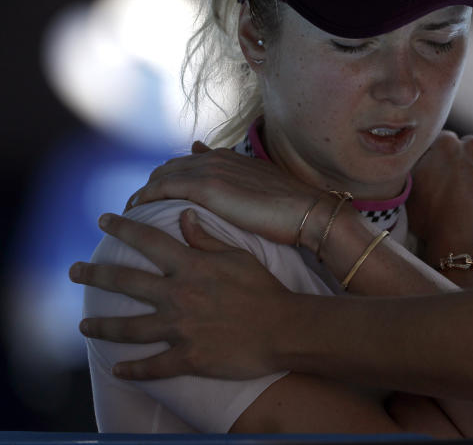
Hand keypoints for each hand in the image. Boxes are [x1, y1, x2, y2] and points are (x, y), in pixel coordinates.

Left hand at [70, 210, 290, 379]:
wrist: (284, 328)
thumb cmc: (264, 289)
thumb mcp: (238, 256)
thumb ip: (207, 239)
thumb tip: (184, 217)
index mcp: (191, 266)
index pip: (149, 242)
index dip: (124, 228)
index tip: (104, 220)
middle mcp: (179, 295)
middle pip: (127, 283)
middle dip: (96, 274)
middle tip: (74, 270)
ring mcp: (181, 329)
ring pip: (130, 328)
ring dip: (103, 326)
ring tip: (84, 325)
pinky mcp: (188, 357)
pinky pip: (153, 366)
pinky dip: (132, 370)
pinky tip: (117, 369)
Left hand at [126, 141, 318, 244]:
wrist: (308, 212)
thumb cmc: (290, 209)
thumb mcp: (260, 187)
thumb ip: (235, 176)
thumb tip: (206, 154)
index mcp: (229, 158)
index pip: (185, 162)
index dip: (167, 180)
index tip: (154, 200)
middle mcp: (216, 158)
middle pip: (167, 167)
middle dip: (149, 187)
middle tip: (135, 211)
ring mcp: (211, 170)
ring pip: (161, 176)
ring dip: (142, 193)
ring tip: (129, 216)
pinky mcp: (208, 187)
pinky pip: (164, 188)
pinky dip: (146, 198)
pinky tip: (137, 213)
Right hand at [407, 131, 472, 266]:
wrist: (465, 248)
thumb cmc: (434, 226)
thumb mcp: (411, 193)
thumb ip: (418, 168)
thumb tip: (422, 160)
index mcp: (445, 145)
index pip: (447, 141)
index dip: (447, 159)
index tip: (448, 173)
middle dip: (471, 159)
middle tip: (469, 182)